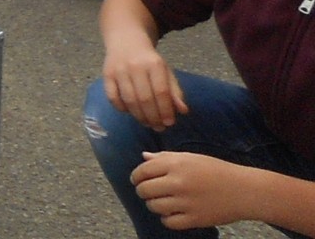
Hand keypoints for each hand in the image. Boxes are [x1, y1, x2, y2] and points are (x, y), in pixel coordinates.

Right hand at [103, 40, 186, 130]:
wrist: (125, 39)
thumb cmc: (148, 59)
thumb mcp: (165, 71)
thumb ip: (174, 91)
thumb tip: (183, 111)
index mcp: (154, 64)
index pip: (161, 92)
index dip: (166, 110)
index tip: (169, 123)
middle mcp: (135, 66)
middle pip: (144, 98)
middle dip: (153, 117)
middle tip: (159, 127)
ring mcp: (119, 70)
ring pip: (129, 100)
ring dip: (139, 116)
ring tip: (147, 123)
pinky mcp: (106, 74)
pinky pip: (113, 97)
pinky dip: (122, 108)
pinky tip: (130, 112)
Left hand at [132, 151, 256, 230]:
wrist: (244, 190)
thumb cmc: (216, 170)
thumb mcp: (190, 157)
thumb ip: (165, 158)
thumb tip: (143, 157)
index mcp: (175, 164)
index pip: (142, 171)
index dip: (136, 177)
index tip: (137, 180)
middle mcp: (178, 182)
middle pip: (144, 190)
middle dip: (143, 191)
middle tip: (149, 192)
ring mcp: (186, 202)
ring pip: (154, 207)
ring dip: (154, 205)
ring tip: (162, 202)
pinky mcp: (195, 219)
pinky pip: (168, 222)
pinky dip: (166, 219)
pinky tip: (172, 214)